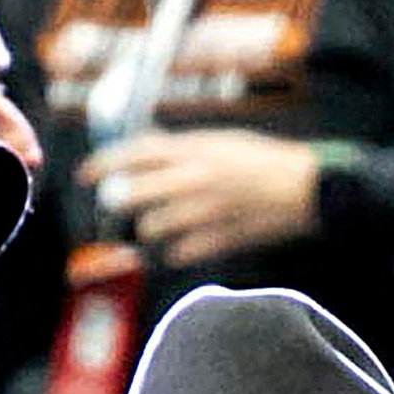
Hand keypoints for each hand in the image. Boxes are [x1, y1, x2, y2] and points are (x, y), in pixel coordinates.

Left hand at [81, 129, 321, 265]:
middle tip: (119, 204)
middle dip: (119, 201)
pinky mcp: (217, 239)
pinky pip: (178, 252)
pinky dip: (178, 249)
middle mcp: (195, 178)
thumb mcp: (222, 141)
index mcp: (197, 149)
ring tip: (167, 221)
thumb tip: (147, 151)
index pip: (136, 153)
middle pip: (132, 194)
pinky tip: (189, 241)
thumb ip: (184, 149)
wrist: (309, 187)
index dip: (103, 163)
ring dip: (150, 228)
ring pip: (151, 227)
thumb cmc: (265, 160)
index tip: (85, 174)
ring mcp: (205, 211)